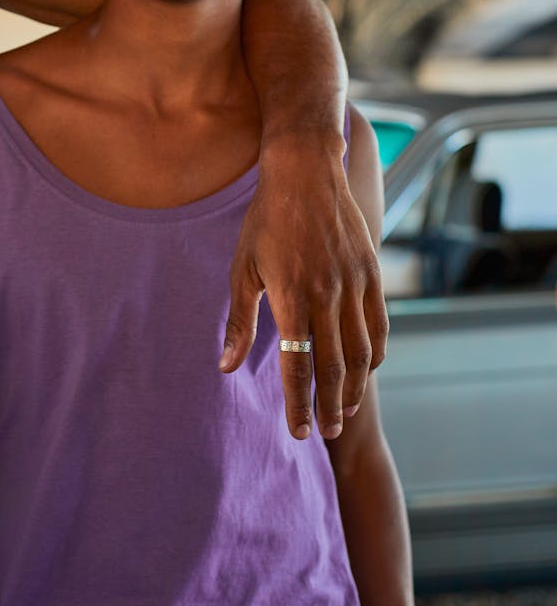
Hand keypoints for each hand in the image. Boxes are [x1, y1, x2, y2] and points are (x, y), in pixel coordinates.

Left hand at [219, 135, 387, 439]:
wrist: (306, 173)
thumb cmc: (265, 220)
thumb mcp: (242, 269)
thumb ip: (239, 321)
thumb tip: (227, 367)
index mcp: (291, 296)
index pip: (298, 365)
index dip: (299, 404)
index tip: (299, 432)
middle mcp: (327, 294)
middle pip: (334, 366)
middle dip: (330, 405)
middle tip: (326, 432)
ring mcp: (354, 283)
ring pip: (362, 351)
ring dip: (354, 387)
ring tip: (345, 410)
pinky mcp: (372, 271)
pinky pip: (379, 325)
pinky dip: (375, 354)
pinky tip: (367, 370)